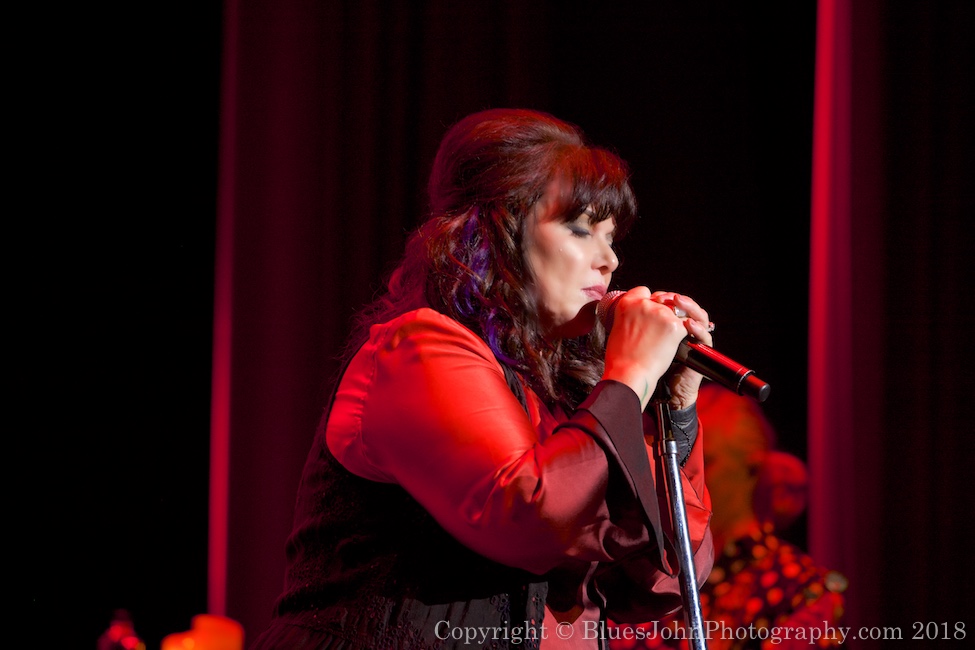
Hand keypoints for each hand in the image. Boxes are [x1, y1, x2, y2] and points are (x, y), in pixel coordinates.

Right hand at [600, 287, 712, 409]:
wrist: (629, 373)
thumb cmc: (621, 357)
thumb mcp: (618, 327)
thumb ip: (630, 316)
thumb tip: (642, 316)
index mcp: (627, 302)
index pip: (644, 291)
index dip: (649, 301)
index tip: (649, 311)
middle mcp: (645, 303)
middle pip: (663, 300)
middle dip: (663, 312)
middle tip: (658, 330)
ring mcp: (662, 313)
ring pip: (675, 313)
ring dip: (673, 323)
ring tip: (664, 339)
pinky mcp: (675, 326)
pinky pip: (684, 326)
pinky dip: (680, 336)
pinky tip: (671, 345)